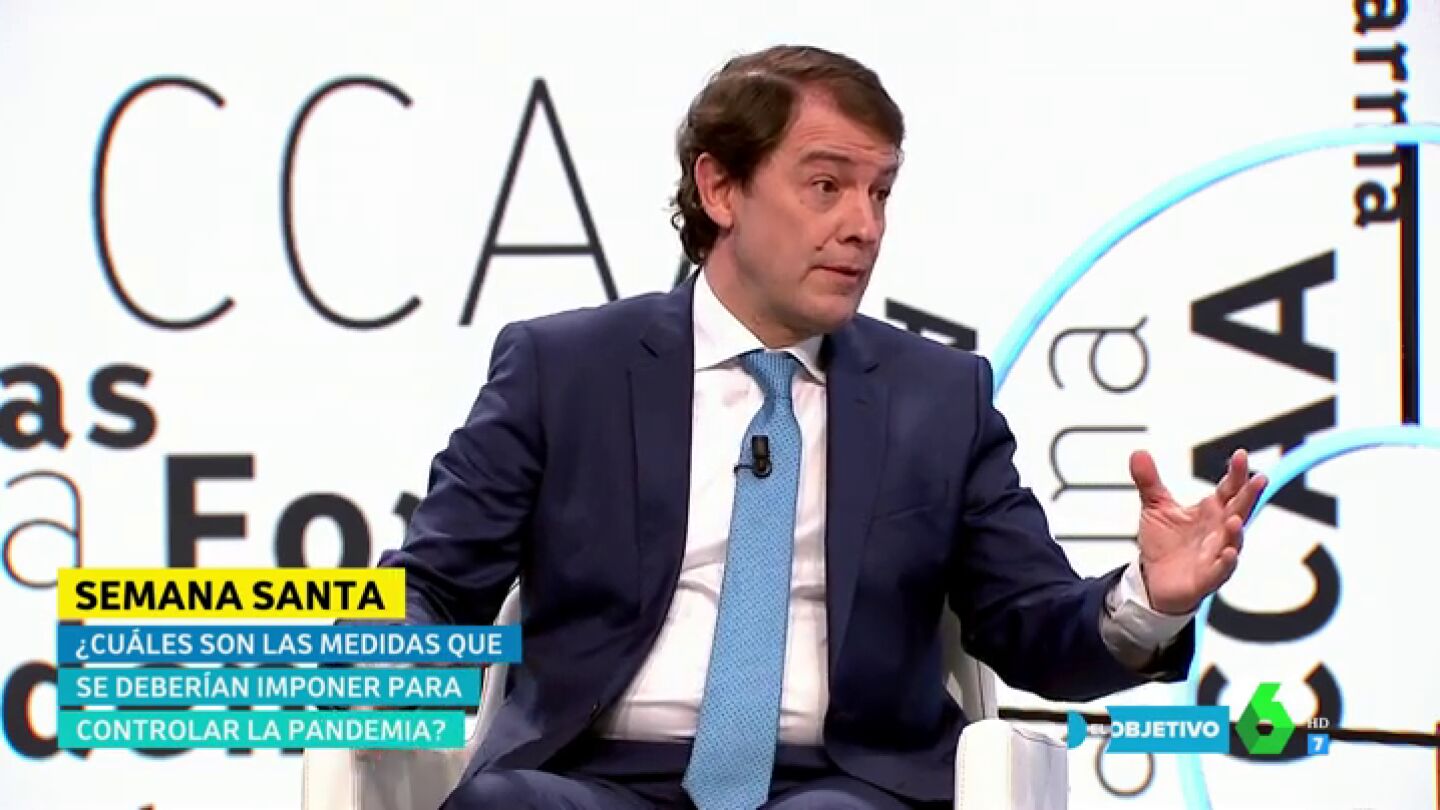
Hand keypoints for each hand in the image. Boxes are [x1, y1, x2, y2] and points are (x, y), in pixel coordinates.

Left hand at [1129, 448, 1267, 614]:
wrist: (1154, 580)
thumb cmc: (1164, 543)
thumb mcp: (1155, 507)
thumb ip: (1149, 481)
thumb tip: (1138, 452)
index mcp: (1211, 511)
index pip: (1229, 489)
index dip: (1236, 473)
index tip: (1241, 454)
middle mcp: (1219, 531)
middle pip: (1239, 510)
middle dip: (1249, 496)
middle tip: (1259, 479)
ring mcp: (1216, 554)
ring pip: (1233, 541)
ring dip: (1236, 531)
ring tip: (1234, 519)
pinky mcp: (1207, 577)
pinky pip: (1221, 570)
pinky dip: (1226, 562)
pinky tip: (1228, 553)